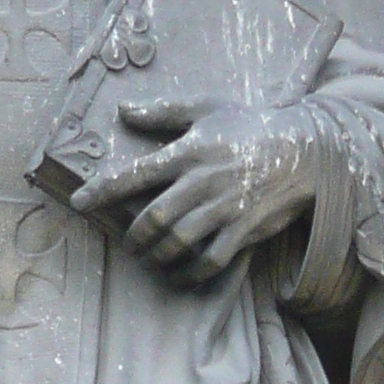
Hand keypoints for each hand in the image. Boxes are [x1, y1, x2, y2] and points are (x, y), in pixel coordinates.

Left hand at [69, 94, 325, 280]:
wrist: (304, 150)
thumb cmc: (250, 125)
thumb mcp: (207, 107)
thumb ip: (162, 111)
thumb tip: (122, 110)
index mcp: (188, 152)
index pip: (135, 174)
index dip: (102, 191)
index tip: (79, 202)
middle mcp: (202, 182)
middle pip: (154, 219)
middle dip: (134, 237)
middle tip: (129, 242)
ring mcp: (223, 208)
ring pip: (178, 243)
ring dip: (157, 257)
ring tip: (150, 259)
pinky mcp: (243, 229)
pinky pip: (211, 261)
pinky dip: (190, 273)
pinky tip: (180, 275)